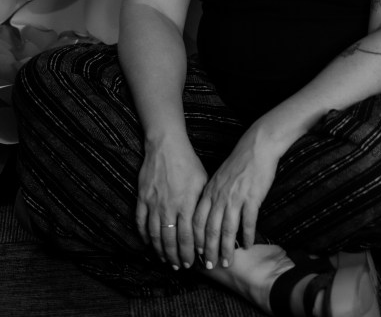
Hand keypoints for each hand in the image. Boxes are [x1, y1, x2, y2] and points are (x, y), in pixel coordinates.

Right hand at [136, 135, 207, 268]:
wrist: (166, 146)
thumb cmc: (187, 162)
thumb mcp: (202, 181)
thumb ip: (202, 204)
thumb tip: (207, 224)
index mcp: (185, 203)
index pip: (187, 237)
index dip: (189, 253)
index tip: (192, 263)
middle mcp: (168, 207)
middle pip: (170, 240)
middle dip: (175, 257)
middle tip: (179, 267)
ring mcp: (153, 203)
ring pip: (155, 235)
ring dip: (160, 250)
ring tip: (165, 260)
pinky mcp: (142, 198)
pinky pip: (140, 222)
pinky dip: (143, 235)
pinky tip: (148, 243)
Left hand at [192, 126, 279, 268]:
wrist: (257, 147)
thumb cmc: (238, 162)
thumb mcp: (219, 177)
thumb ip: (212, 195)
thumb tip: (207, 214)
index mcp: (210, 191)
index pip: (197, 220)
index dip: (195, 239)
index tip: (195, 253)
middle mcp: (220, 196)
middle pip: (210, 229)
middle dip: (208, 250)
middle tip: (209, 265)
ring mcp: (236, 197)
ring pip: (227, 229)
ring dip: (226, 248)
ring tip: (227, 261)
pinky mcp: (252, 197)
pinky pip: (248, 221)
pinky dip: (247, 235)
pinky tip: (247, 245)